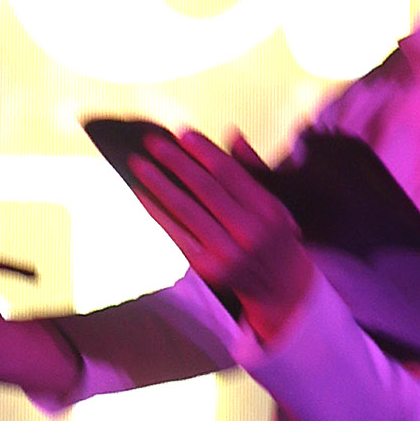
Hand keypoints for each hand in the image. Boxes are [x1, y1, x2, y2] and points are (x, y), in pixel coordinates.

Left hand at [128, 131, 316, 343]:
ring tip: (138, 164)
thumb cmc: (274, 236)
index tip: (181, 132)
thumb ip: (253, 168)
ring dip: (158, 184)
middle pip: (204, 188)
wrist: (281, 289)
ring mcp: (226, 253)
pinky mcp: (208, 269)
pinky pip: (177, 234)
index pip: (229, 172)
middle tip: (152, 141)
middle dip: (175, 161)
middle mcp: (248, 231)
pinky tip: (143, 194)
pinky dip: (158, 212)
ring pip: (186, 210)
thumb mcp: (276, 201)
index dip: (203, 150)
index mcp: (267, 209)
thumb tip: (232, 134)